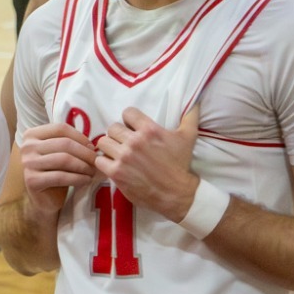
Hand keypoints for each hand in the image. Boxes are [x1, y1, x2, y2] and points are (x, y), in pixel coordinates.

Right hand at [18, 122, 98, 217]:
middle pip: (64, 143)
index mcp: (31, 135)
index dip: (80, 137)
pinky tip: (86, 180)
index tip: (92, 148)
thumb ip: (69, 142)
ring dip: (83, 166)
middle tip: (96, 161)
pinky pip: (61, 176)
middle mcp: (27, 147)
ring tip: (92, 171)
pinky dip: (77, 178)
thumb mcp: (59, 152)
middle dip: (85, 153)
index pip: (61, 128)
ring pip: (64, 159)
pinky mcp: (32, 181)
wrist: (43, 198)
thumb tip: (94, 144)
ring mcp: (28, 164)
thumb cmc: (54, 171)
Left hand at [93, 105, 201, 220]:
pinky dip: (104, 162)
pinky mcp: (116, 173)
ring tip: (116, 152)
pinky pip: (99, 160)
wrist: (176, 193)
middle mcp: (134, 141)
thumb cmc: (181, 164)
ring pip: (103, 142)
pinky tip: (112, 164)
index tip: (132, 127)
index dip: (129, 119)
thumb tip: (194, 100)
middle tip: (124, 142)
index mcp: (150, 130)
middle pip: (112, 127)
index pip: (128, 113)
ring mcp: (124, 157)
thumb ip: (190, 116)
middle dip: (118, 134)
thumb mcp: (188, 136)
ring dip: (109, 146)